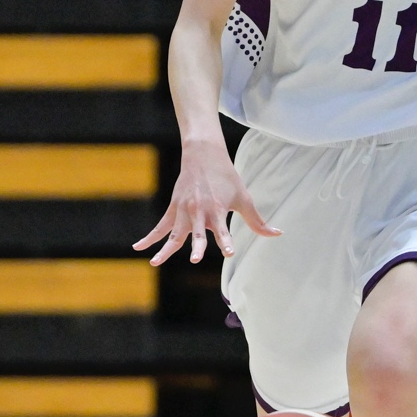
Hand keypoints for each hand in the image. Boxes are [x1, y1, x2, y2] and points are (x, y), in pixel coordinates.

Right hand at [133, 138, 279, 264]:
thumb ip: (257, 221)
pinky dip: (149, 237)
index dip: (226, 241)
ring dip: (165, 249)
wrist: (204, 153)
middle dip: (197, 246)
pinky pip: (160, 226)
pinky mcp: (173, 208)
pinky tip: (138, 247)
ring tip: (155, 263)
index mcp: (217, 210)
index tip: (229, 251)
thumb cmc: (227, 177)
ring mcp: (184, 210)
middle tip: (196, 259)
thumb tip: (277, 234)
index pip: (223, 230)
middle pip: (197, 233)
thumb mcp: (244, 198)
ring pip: (173, 233)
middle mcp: (199, 212)